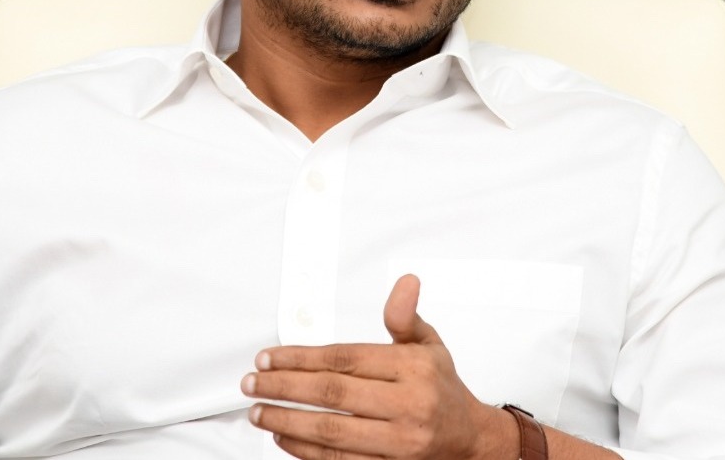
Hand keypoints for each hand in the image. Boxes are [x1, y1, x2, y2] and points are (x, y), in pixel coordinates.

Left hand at [241, 274, 514, 459]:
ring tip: (259, 411)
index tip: (269, 356)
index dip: (301, 357)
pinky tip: (283, 438)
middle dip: (284, 387)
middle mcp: (408, 405)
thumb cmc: (442, 390)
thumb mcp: (429, 345)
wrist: (471, 441)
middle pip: (332, 394)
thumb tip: (404, 282)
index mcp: (413, 369)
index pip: (345, 359)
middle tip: (253, 382)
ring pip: (331, 432)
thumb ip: (405, 317)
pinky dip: (306, 452)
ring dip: (287, 421)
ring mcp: (399, 442)